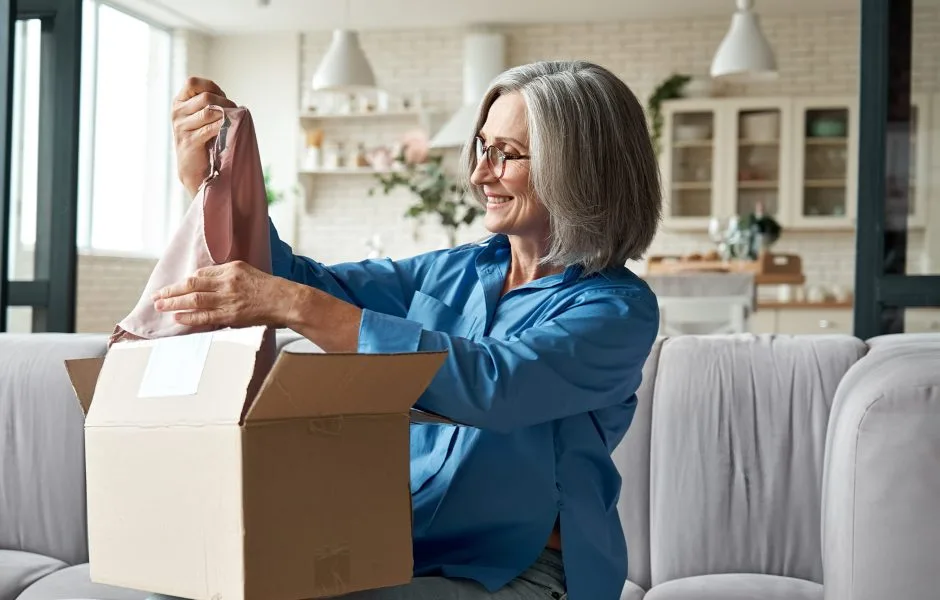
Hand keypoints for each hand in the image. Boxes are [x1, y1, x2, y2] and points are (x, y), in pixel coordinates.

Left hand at [152, 261, 294, 327]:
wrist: (286, 300)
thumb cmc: (271, 288)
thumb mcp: (249, 273)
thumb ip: (229, 277)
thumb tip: (210, 285)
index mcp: (231, 269)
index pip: (201, 274)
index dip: (185, 282)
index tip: (173, 287)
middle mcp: (227, 281)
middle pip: (192, 285)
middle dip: (171, 291)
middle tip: (156, 296)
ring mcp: (228, 298)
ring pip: (194, 299)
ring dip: (174, 303)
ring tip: (159, 306)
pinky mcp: (231, 314)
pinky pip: (205, 316)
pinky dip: (189, 316)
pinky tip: (177, 317)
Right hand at [171, 77, 236, 196]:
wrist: (193, 169)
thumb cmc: (203, 141)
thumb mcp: (203, 117)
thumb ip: (210, 105)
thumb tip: (230, 103)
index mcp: (179, 103)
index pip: (192, 83)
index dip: (211, 87)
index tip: (222, 98)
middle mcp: (177, 112)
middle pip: (205, 97)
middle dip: (225, 103)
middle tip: (235, 112)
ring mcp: (181, 127)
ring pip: (208, 111)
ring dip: (226, 115)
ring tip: (233, 121)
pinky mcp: (189, 141)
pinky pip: (210, 128)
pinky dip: (223, 127)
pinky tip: (229, 129)